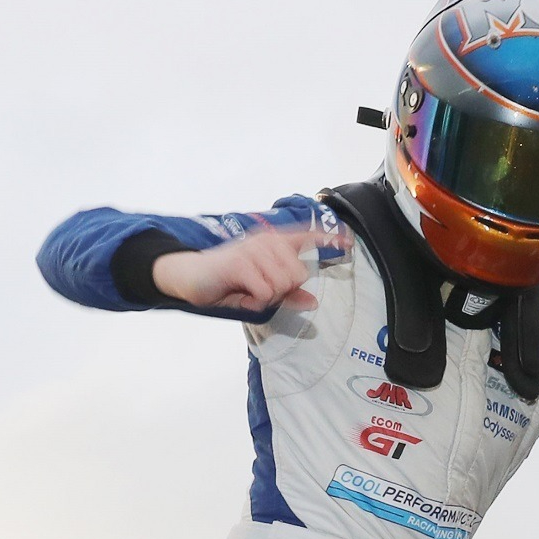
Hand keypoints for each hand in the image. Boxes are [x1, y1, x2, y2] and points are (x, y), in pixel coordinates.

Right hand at [150, 225, 337, 312]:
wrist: (189, 277)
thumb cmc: (227, 283)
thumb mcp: (260, 291)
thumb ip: (287, 295)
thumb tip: (313, 302)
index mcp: (274, 242)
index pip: (307, 235)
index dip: (329, 240)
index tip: (349, 243)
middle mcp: (267, 241)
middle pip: (298, 274)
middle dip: (281, 291)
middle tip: (258, 292)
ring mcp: (254, 250)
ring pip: (283, 284)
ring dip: (266, 298)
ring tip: (247, 292)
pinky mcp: (241, 263)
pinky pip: (266, 292)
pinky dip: (254, 302)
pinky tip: (241, 296)